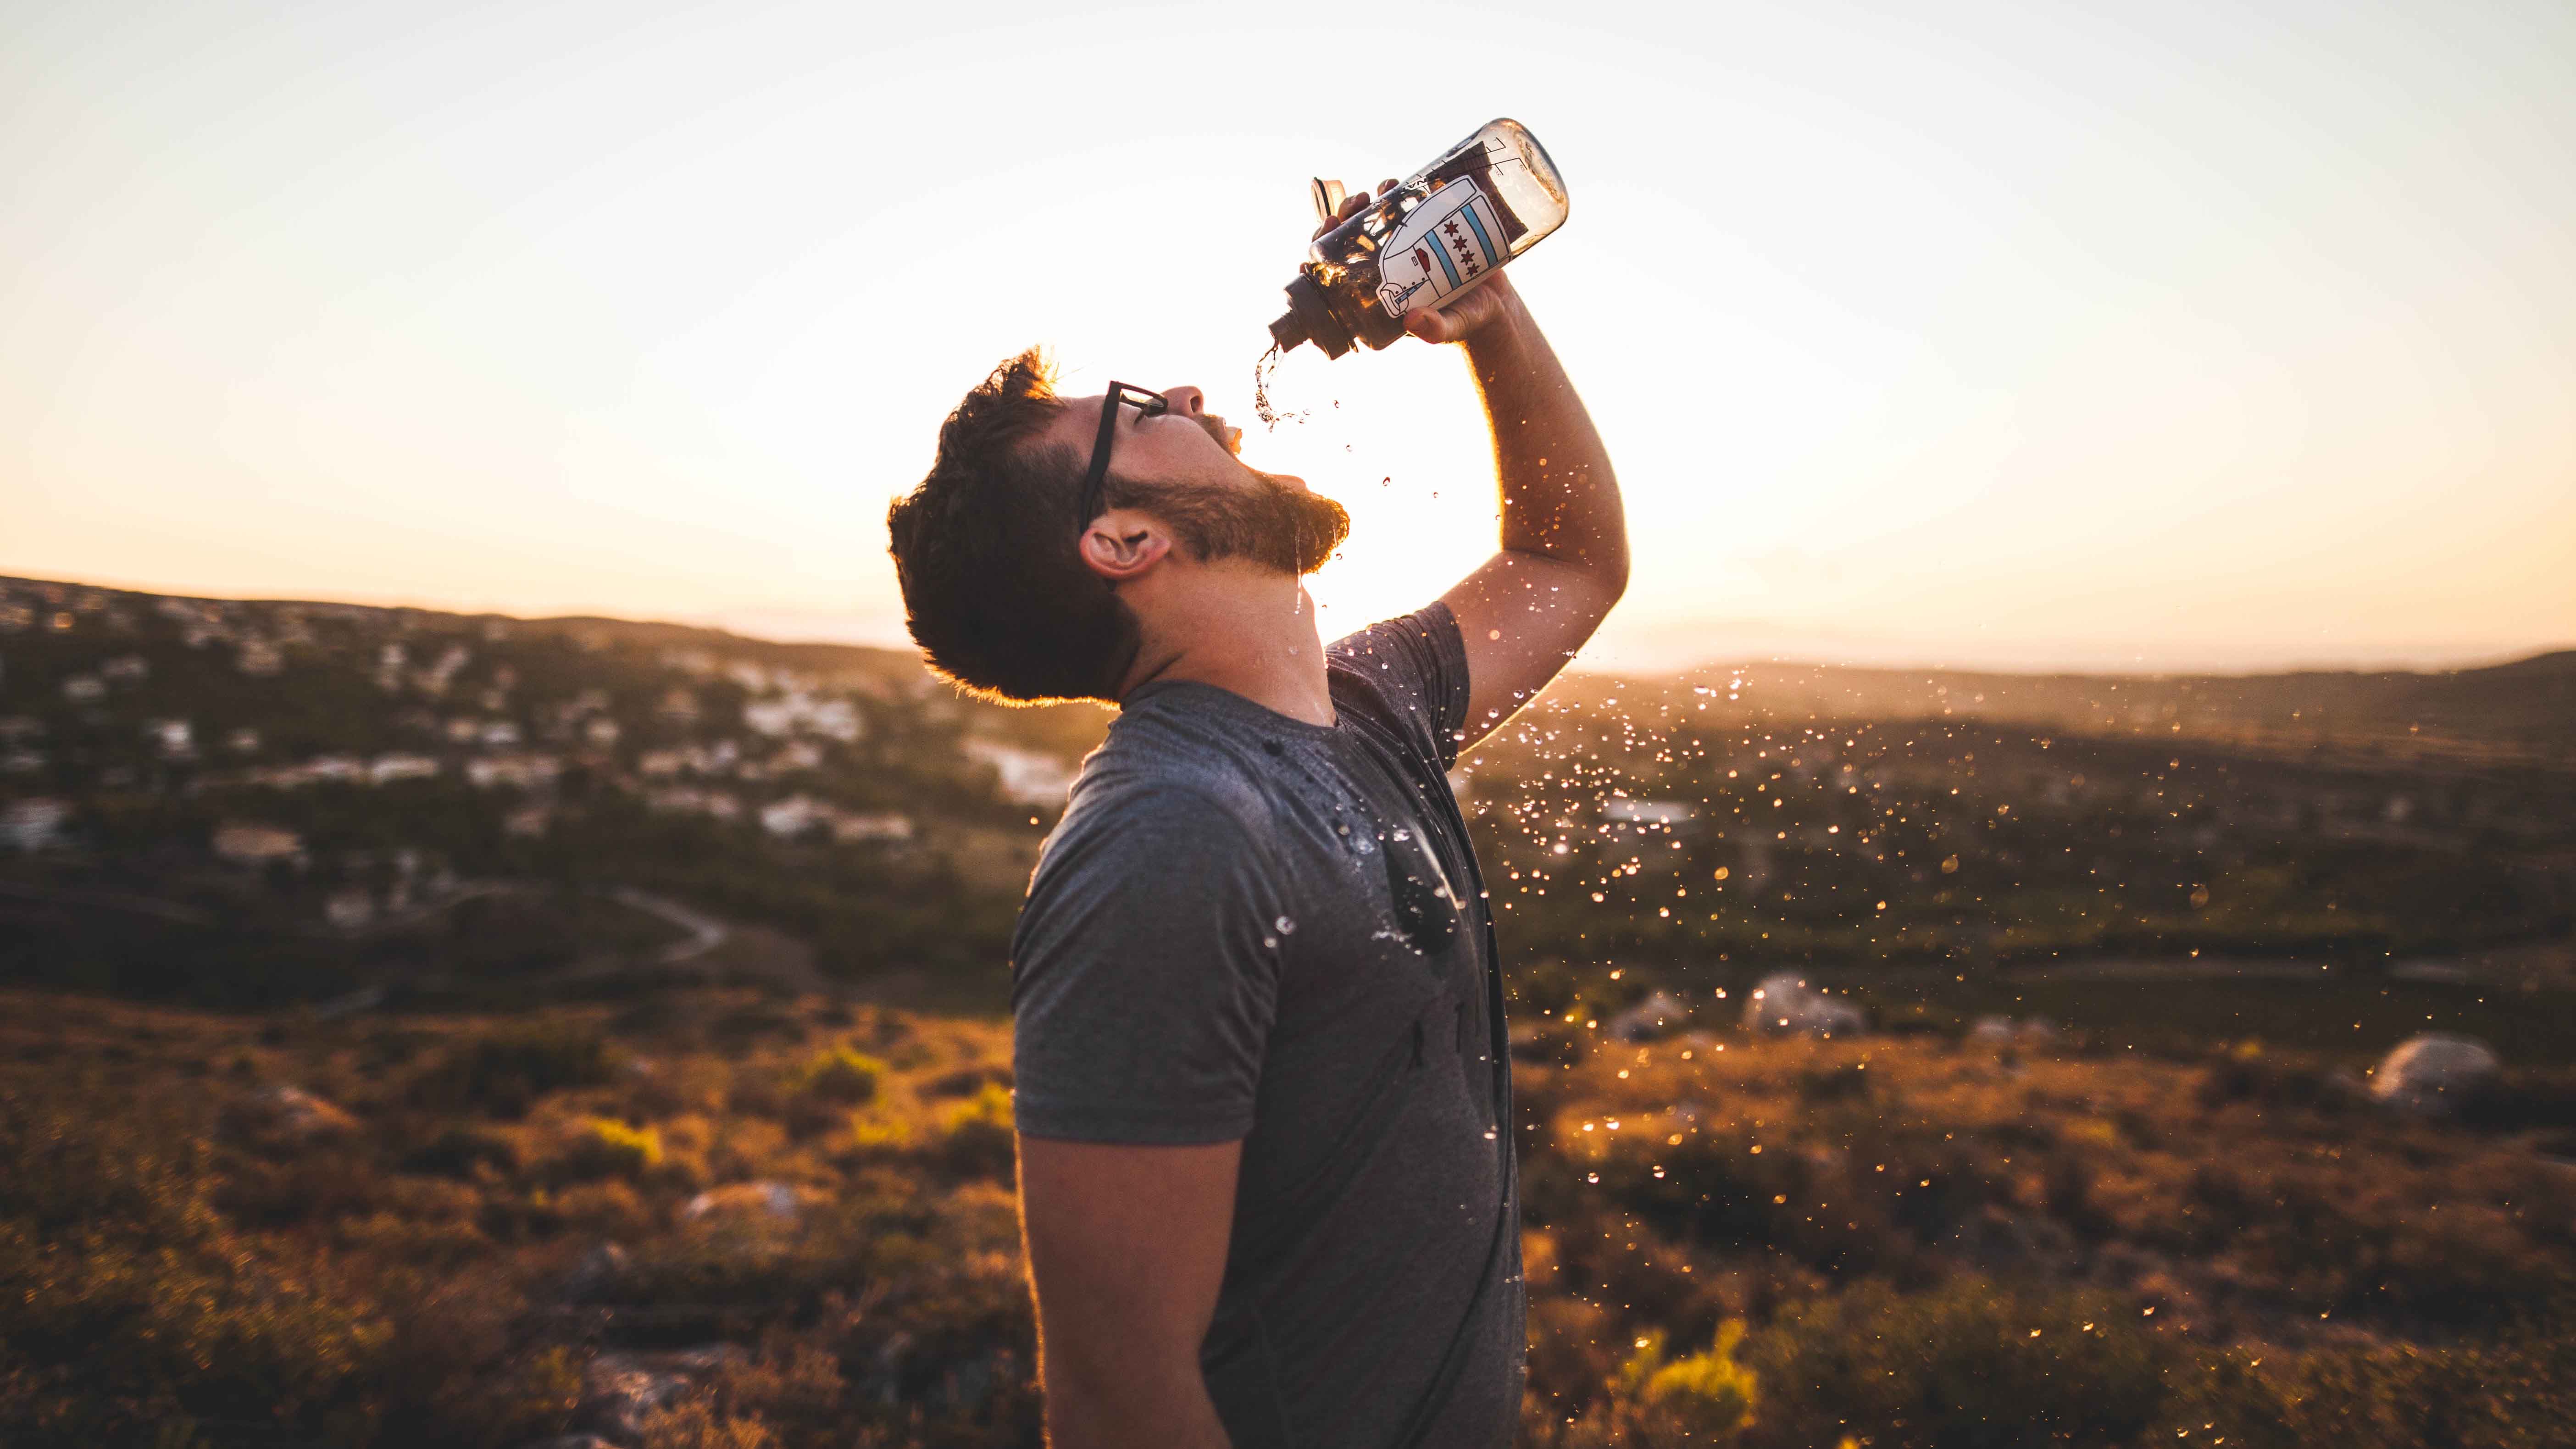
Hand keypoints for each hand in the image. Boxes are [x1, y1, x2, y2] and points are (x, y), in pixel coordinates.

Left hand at [1312, 180, 1524, 346]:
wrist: (1499, 303)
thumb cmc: (1468, 321)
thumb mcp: (1450, 328)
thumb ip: (1434, 329)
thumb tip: (1413, 321)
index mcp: (1380, 293)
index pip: (1338, 275)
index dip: (1321, 256)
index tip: (1320, 236)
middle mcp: (1388, 268)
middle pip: (1352, 240)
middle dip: (1344, 219)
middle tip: (1351, 206)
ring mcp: (1407, 247)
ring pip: (1375, 220)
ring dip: (1369, 202)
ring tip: (1378, 190)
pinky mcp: (1428, 230)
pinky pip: (1406, 207)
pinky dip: (1400, 192)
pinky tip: (1398, 184)